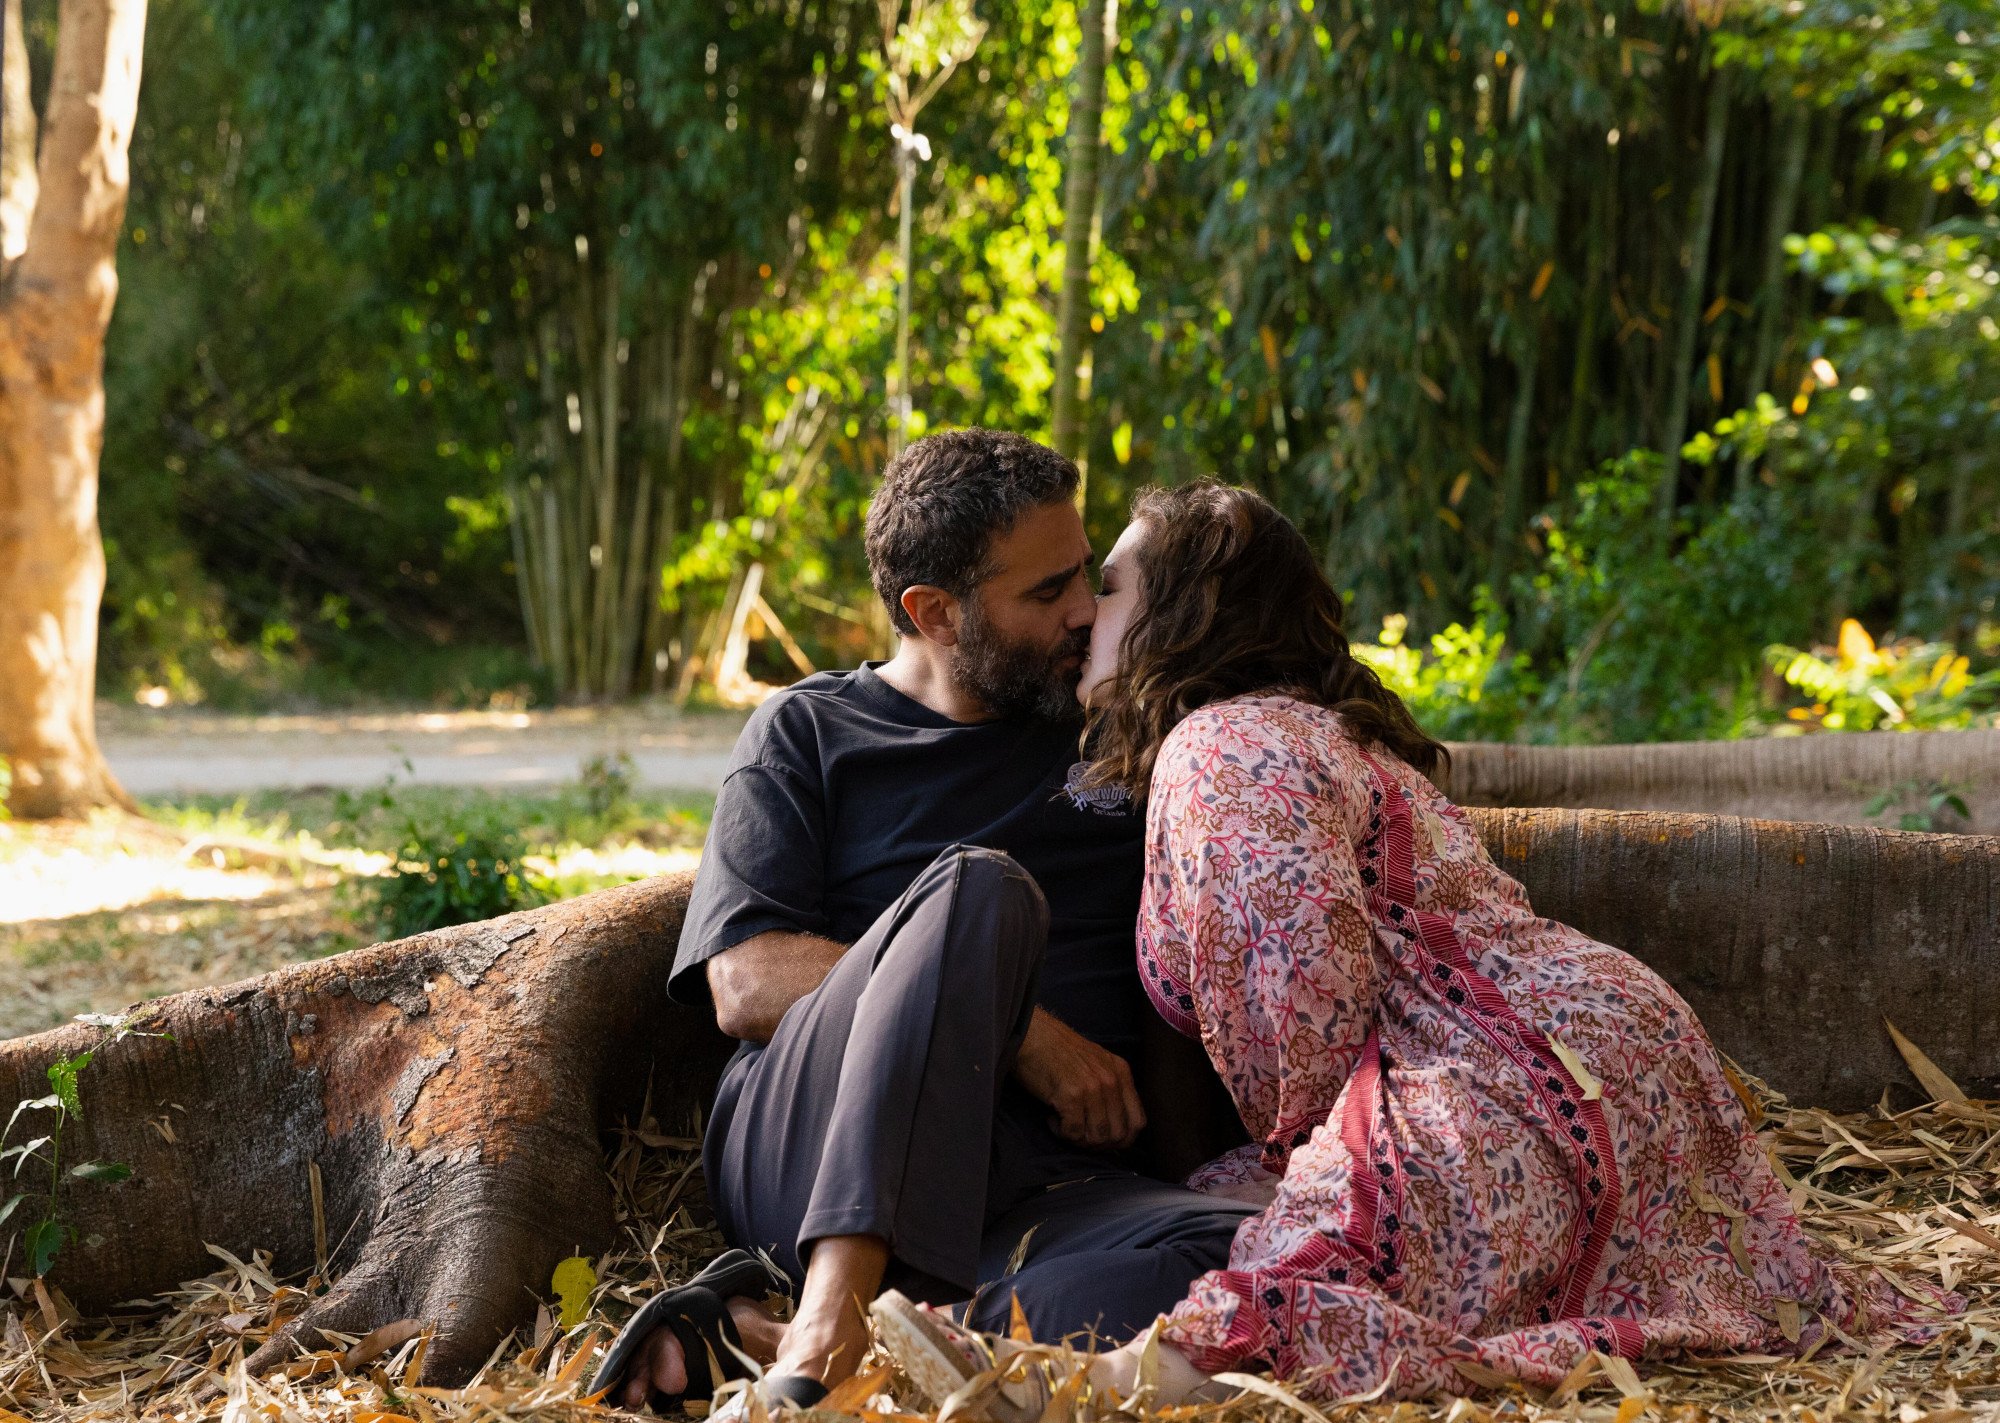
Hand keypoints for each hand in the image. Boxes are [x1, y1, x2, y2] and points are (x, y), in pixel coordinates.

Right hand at [1014, 1009, 1146, 1149]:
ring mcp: (1093, 1088)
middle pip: (1117, 1134)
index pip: (1137, 1121)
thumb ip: (1112, 1088)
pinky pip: (1074, 1133)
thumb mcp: (1097, 1062)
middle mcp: (1111, 1080)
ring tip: (1065, 1125)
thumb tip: (1116, 1127)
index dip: (1123, 1140)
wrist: (1031, 1035)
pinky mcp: (1071, 1096)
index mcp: (1121, 1072)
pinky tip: (1053, 1119)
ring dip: (1079, 1139)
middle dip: (1097, 1143)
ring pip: (1097, 1137)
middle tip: (1079, 1134)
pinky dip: (1061, 1133)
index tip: (1105, 1142)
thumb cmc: (1058, 1050)